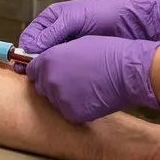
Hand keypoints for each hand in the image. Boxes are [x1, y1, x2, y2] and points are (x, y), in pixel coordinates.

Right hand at [18, 0, 159, 69]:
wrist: (136, 24)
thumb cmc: (105, 14)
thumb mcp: (76, 17)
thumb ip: (53, 31)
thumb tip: (31, 47)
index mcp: (53, 20)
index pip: (31, 37)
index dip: (25, 51)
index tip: (21, 65)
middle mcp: (59, 35)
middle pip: (38, 52)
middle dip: (34, 63)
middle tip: (32, 77)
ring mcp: (71, 49)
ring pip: (52, 63)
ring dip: (48, 71)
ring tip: (45, 83)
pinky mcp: (82, 62)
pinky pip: (67, 70)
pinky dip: (62, 75)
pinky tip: (61, 83)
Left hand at [26, 36, 159, 122]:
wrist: (128, 71)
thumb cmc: (107, 53)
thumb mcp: (76, 45)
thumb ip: (55, 55)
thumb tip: (45, 64)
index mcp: (48, 60)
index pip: (32, 70)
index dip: (41, 70)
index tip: (50, 71)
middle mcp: (50, 81)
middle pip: (41, 86)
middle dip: (51, 83)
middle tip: (70, 79)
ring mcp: (60, 99)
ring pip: (54, 100)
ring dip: (62, 95)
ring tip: (83, 88)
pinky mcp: (73, 114)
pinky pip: (67, 112)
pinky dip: (75, 107)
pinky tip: (89, 98)